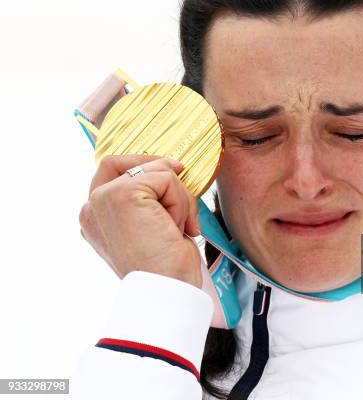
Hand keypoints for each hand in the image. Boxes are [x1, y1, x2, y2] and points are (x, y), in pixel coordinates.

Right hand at [79, 154, 202, 287]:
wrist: (166, 290)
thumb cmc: (165, 269)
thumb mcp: (150, 228)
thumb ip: (148, 200)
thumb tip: (171, 167)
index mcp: (93, 219)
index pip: (111, 171)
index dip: (142, 165)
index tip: (172, 170)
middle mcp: (91, 208)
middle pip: (125, 162)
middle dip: (160, 173)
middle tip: (182, 187)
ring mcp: (103, 199)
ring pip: (155, 172)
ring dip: (179, 198)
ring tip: (178, 227)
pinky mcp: (123, 194)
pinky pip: (166, 178)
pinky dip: (181, 201)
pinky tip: (177, 228)